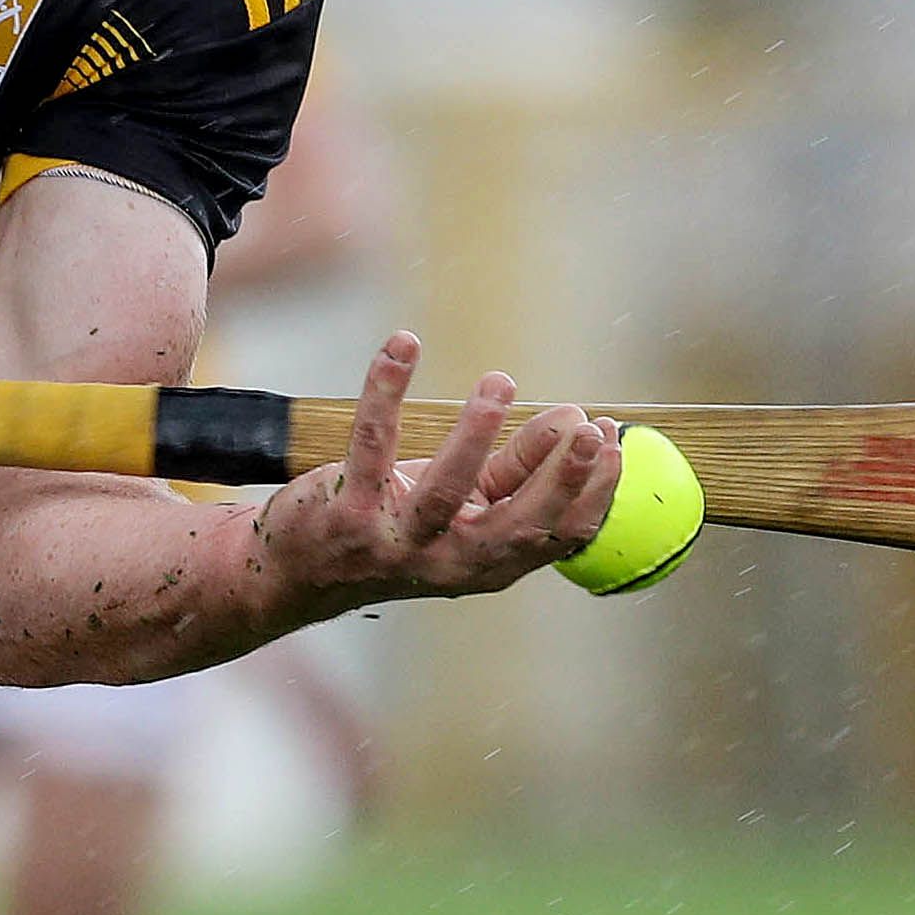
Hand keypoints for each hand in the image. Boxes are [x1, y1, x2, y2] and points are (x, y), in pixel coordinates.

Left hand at [255, 330, 621, 617]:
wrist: (299, 568)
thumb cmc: (393, 526)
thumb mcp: (461, 505)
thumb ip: (514, 469)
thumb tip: (572, 423)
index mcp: (488, 563)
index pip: (557, 537)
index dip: (592, 493)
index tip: (615, 442)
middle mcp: (448, 560)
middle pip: (518, 525)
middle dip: (560, 477)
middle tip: (588, 426)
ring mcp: (397, 541)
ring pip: (446, 491)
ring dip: (476, 434)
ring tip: (499, 384)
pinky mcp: (349, 512)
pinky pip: (371, 445)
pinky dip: (385, 390)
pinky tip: (402, 346)